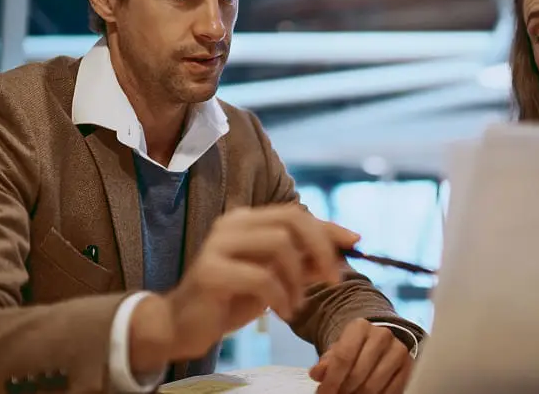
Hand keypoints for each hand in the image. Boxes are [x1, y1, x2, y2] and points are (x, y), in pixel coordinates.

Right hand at [129, 205, 359, 372]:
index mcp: (246, 220)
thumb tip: (344, 248)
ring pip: (280, 245)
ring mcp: (217, 245)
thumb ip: (304, 261)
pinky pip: (261, 278)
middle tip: (332, 279)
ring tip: (297, 303)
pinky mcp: (210, 272)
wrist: (182, 325)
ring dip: (298, 278)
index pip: (295, 213)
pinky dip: (280, 296)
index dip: (328, 227)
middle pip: (291, 220)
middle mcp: (231, 224)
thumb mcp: (274, 278)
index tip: (356, 242)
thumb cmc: (230, 299)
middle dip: (321, 248)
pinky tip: (281, 311)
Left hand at [308, 318, 413, 393]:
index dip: (331, 380)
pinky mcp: (409, 366)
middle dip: (344, 390)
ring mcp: (398, 350)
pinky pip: (391, 391)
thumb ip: (326, 362)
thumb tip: (316, 374)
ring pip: (374, 385)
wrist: (380, 344)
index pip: (343, 357)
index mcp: (360, 327)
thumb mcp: (337, 351)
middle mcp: (382, 335)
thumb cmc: (355, 349)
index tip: (323, 393)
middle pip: (358, 374)